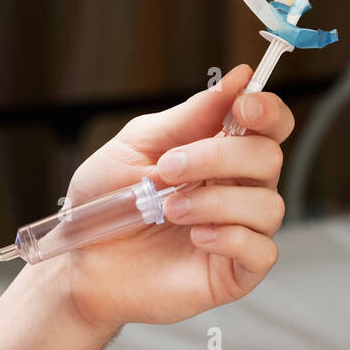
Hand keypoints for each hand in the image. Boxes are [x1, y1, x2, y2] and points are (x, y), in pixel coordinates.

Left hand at [59, 64, 292, 331]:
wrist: (79, 263)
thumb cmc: (106, 202)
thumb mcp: (138, 144)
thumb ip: (192, 114)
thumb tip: (239, 77)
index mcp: (222, 151)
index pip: (271, 124)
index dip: (268, 110)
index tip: (242, 106)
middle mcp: (239, 188)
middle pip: (269, 157)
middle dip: (220, 156)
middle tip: (169, 168)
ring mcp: (240, 230)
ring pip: (268, 204)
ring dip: (217, 202)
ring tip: (170, 210)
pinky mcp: (235, 272)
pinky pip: (263, 251)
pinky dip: (233, 239)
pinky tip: (197, 237)